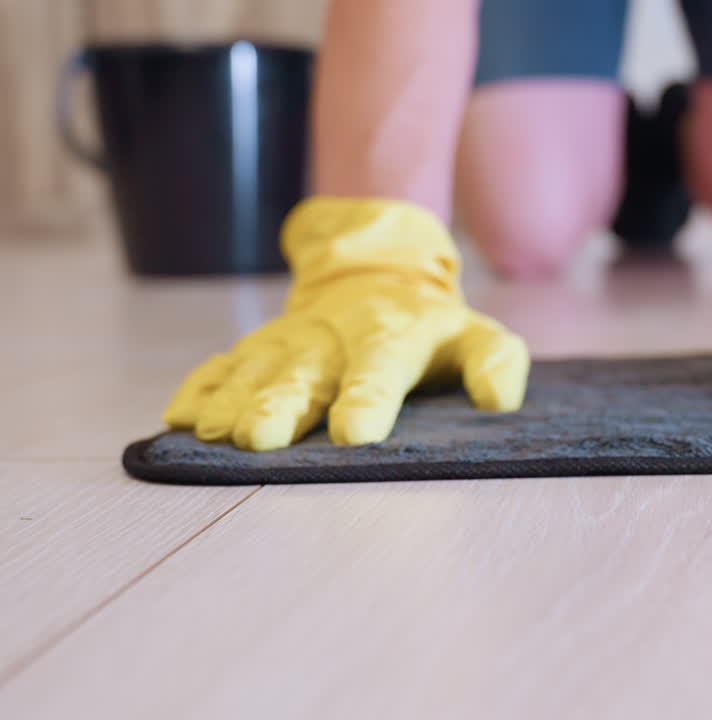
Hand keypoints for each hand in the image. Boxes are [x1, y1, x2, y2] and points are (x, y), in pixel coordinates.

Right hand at [163, 197, 529, 450]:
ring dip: (236, 400)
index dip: (368, 399)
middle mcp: (335, 338)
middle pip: (306, 373)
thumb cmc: (433, 325)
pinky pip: (226, 363)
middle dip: (281, 404)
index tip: (353, 433)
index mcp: (393, 337)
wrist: (379, 268)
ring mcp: (292, 340)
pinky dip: (203, 386)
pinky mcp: (261, 347)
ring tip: (216, 433)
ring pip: (259, 369)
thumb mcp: (476, 334)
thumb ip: (495, 362)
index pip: (381, 368)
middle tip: (259, 438)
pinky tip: (181, 417)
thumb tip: (498, 398)